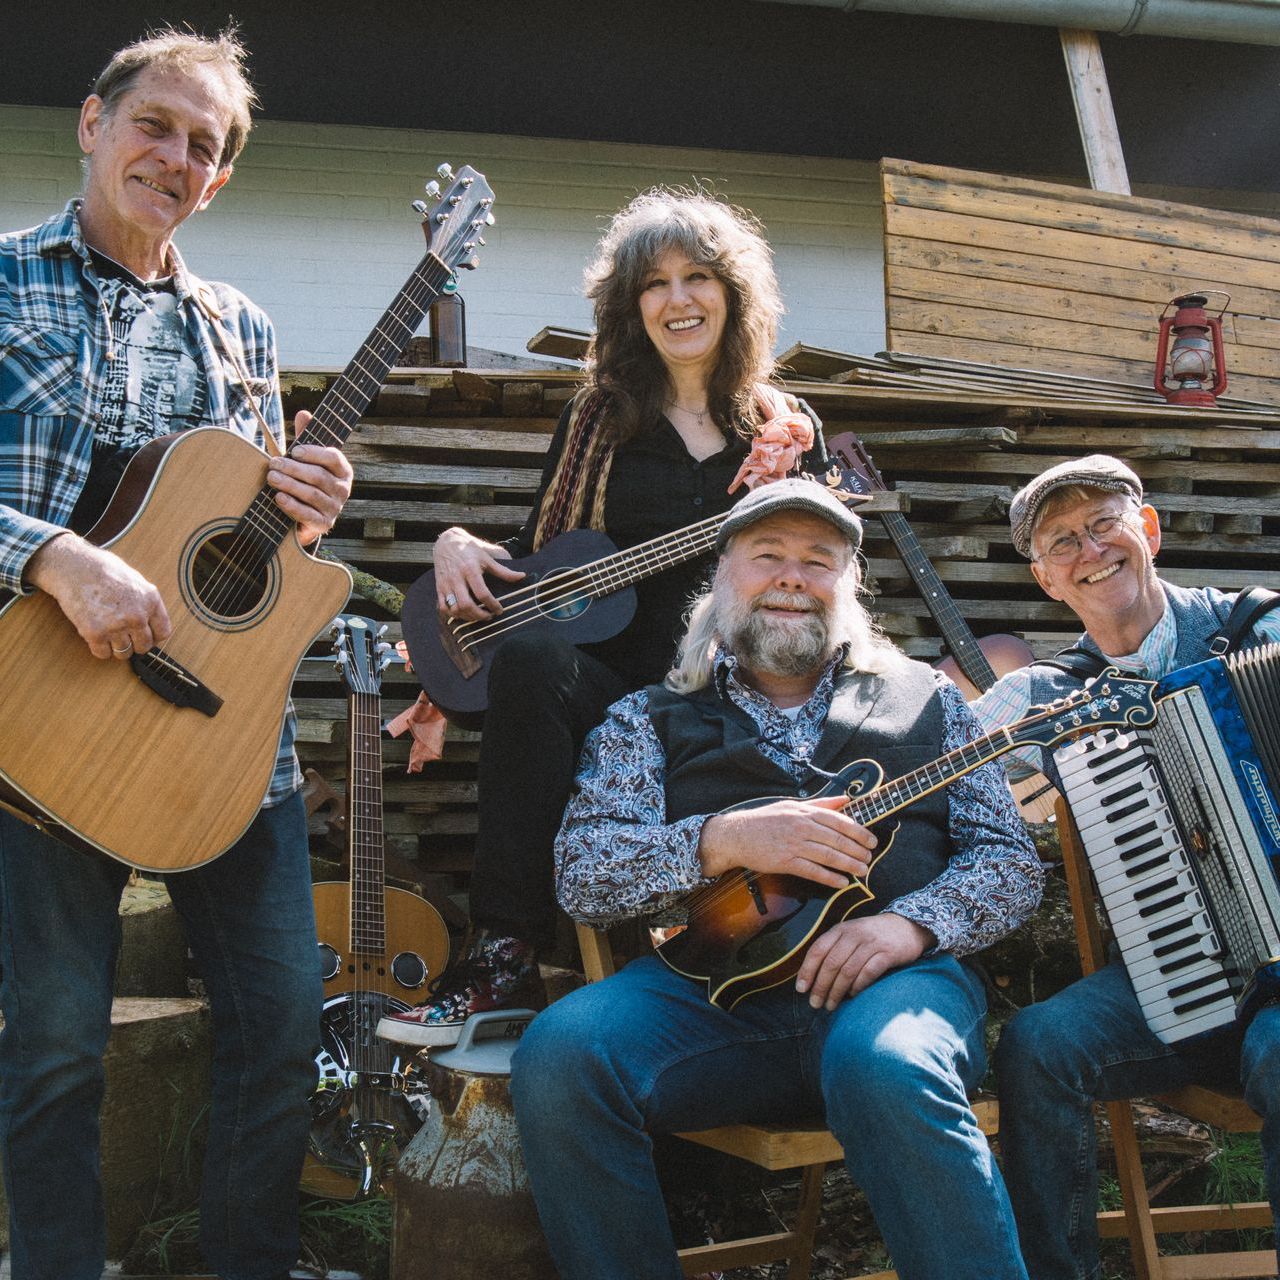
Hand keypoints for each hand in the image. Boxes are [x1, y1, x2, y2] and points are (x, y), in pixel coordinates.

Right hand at [24, 533, 170, 659]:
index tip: (145, 636)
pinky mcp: (95, 633)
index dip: (153, 637)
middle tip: (124, 636)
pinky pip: (103, 654)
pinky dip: (99, 649)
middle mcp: (137, 615)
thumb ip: (146, 602)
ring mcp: (117, 626)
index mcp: (151, 600)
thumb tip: (151, 622)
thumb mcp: (136, 580)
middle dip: (135, 644)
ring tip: (108, 634)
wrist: (73, 567)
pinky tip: (96, 636)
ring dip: (116, 647)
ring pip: (124, 653)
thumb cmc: (102, 570)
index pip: (163, 632)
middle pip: (144, 646)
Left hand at [265, 411, 352, 545]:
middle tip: (273, 464)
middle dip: (294, 469)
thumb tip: (304, 413)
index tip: (294, 450)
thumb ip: (307, 436)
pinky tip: (279, 497)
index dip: (314, 453)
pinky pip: (308, 515)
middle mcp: (343, 489)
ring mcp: (335, 508)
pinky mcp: (324, 524)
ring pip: (312, 494)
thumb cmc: (307, 479)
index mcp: (343, 470)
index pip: (333, 458)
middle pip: (318, 476)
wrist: (307, 514)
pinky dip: (292, 506)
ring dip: (290, 485)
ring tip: (272, 477)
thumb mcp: (306, 457)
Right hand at [432, 525, 524, 620]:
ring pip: (454, 608)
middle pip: (466, 604)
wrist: (447, 542)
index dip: (492, 605)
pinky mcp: (439, 587)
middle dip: (479, 615)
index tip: (499, 610)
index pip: (482, 593)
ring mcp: (446, 584)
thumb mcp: (487, 558)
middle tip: (489, 616)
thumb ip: (503, 570)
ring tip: (477, 616)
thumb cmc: (470, 550)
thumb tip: (522, 576)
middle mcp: (457, 578)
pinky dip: (452, 614)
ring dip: (467, 617)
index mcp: (470, 570)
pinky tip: (463, 614)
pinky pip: (442, 607)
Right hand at [697, 794, 874, 886]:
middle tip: (870, 858)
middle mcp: (801, 826)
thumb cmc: (766, 819)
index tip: (871, 840)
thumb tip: (846, 799)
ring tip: (862, 870)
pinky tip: (842, 882)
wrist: (737, 834)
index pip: (839, 821)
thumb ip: (821, 803)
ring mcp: (793, 844)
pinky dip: (829, 877)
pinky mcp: (785, 861)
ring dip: (848, 864)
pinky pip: (812, 870)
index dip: (858, 832)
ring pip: (828, 855)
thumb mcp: (792, 805)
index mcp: (804, 811)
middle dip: (857, 850)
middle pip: (837, 839)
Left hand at [796, 913, 933, 1009]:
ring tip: (831, 1005)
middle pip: (831, 963)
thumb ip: (834, 949)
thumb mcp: (850, 934)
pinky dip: (858, 986)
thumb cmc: (873, 936)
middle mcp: (854, 934)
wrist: (907, 926)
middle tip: (815, 1003)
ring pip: (848, 970)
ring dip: (837, 991)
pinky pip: (869, 972)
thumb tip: (813, 977)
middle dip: (821, 986)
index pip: (818, 950)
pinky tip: (853, 995)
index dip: (807, 970)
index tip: (801, 989)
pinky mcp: (888, 953)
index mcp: (840, 930)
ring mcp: (871, 943)